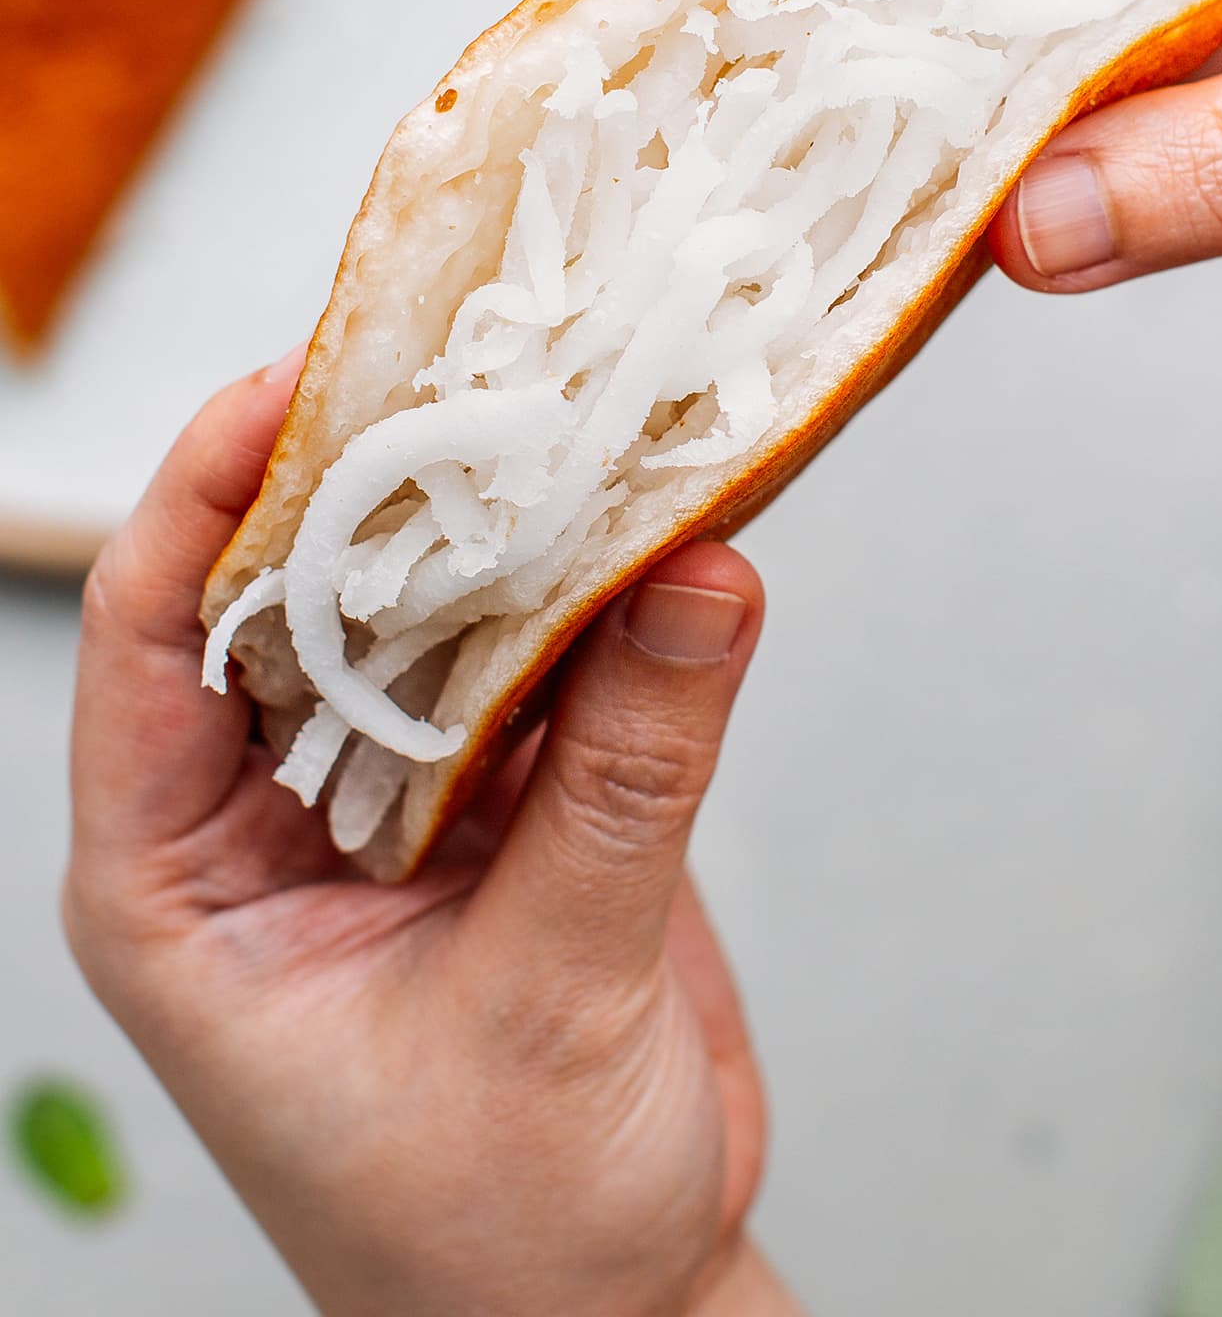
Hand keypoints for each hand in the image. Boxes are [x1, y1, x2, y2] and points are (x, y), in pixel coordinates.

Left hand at [64, 356, 801, 1316]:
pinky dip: (608, 599)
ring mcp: (402, 801)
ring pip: (435, 614)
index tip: (302, 381)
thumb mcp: (545, 1003)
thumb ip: (625, 780)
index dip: (213, 493)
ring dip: (513, 527)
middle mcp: (275, 815)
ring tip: (589, 419)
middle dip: (382, 480)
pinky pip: (550, 664)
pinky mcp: (517, 802)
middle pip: (302, 593)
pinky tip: (667, 529)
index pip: (153, 635)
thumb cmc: (498, 1242)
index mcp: (182, 878)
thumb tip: (695, 576)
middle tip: (476, 364)